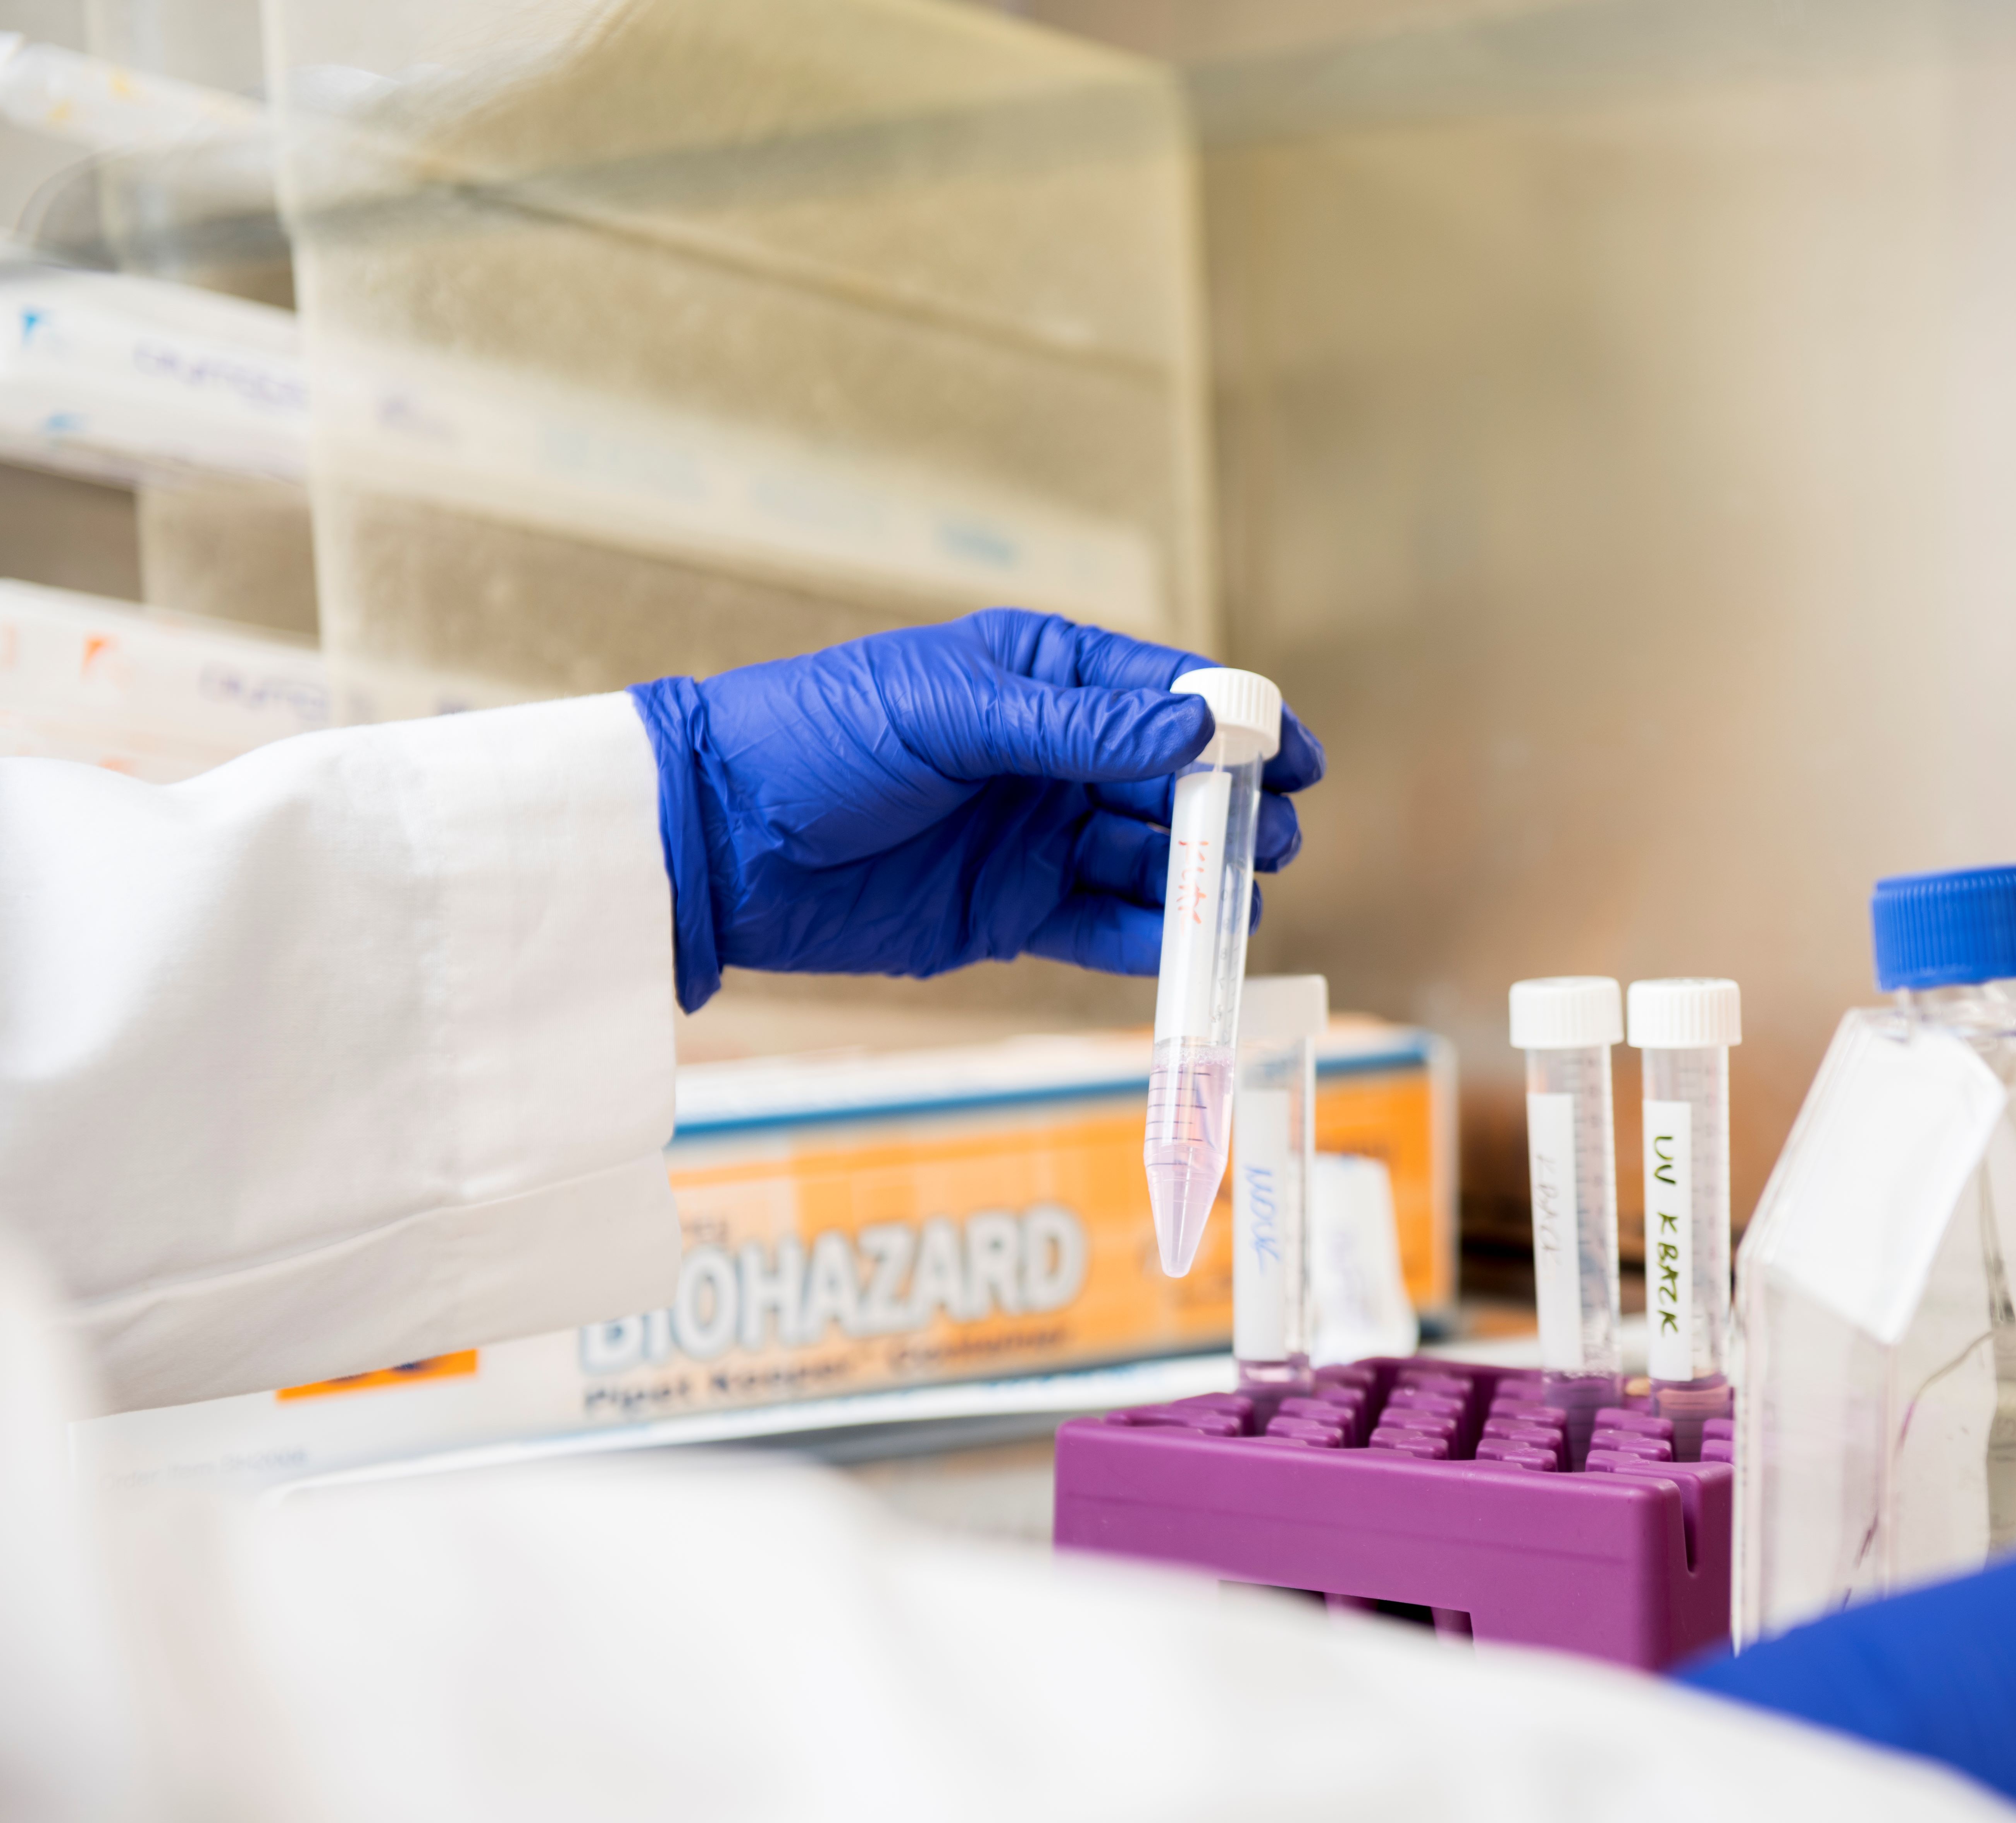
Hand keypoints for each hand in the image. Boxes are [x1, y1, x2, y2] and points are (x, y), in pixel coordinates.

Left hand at [630, 610, 1324, 1008]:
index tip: (1297, 760)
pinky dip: (1149, 943)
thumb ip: (1080, 727)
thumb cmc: (817, 739)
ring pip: (1150, 860)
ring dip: (1201, 880)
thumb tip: (1200, 724)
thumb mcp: (953, 714)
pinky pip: (1103, 929)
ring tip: (1239, 900)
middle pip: (1176, 783)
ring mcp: (1036, 837)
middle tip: (1274, 840)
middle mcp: (1052, 756)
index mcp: (1041, 678)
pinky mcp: (1011, 912)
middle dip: (1234, 810)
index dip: (1241, 723)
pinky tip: (1186, 951)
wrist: (718, 839)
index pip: (1169, 694)